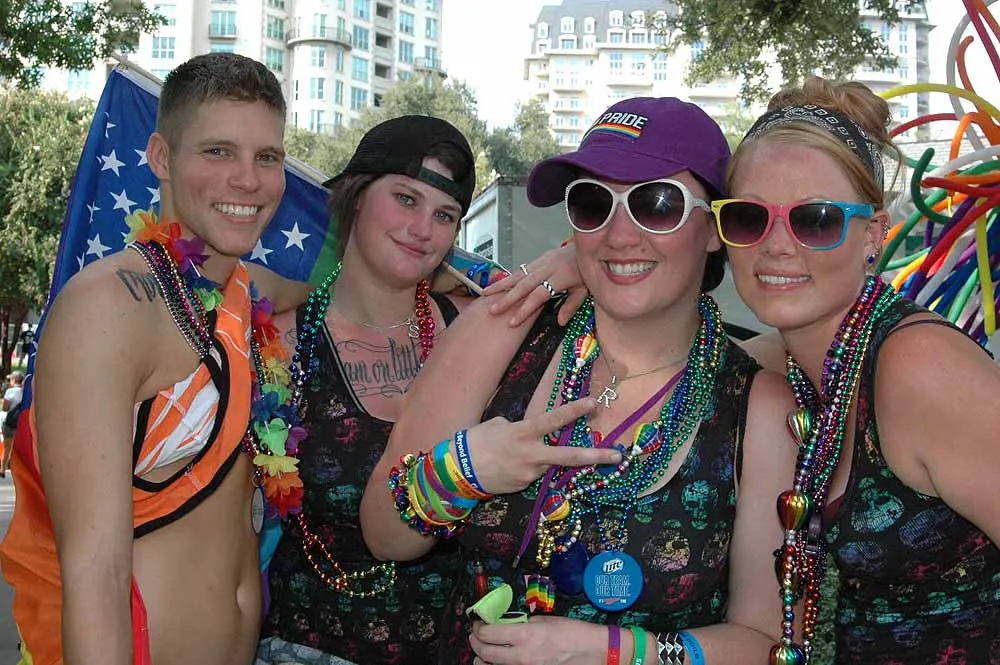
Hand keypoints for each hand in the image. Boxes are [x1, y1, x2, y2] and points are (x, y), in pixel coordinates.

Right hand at [459, 399, 620, 495]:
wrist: (458, 472)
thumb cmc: (474, 442)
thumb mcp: (496, 425)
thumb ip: (518, 426)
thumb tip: (529, 432)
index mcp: (523, 433)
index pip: (553, 420)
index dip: (574, 411)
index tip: (593, 404)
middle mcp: (531, 455)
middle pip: (569, 456)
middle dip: (596, 456)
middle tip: (618, 456)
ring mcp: (529, 474)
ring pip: (547, 463)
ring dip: (541, 458)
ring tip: (512, 455)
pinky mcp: (524, 486)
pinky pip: (532, 473)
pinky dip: (526, 467)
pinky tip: (508, 465)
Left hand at [470, 616, 606, 664]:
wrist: (594, 652)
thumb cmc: (574, 633)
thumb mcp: (544, 620)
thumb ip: (522, 623)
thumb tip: (505, 624)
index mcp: (525, 635)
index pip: (487, 633)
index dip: (478, 627)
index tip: (478, 623)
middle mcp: (521, 656)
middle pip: (484, 652)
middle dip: (475, 642)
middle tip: (476, 635)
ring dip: (483, 658)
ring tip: (484, 651)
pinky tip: (501, 660)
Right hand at [484, 244, 586, 326]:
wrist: (590, 243)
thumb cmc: (588, 269)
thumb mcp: (586, 289)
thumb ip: (572, 305)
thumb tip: (560, 322)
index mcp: (561, 276)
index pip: (539, 295)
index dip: (525, 309)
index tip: (512, 322)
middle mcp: (548, 267)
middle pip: (524, 285)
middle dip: (507, 299)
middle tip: (493, 310)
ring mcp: (543, 261)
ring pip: (518, 274)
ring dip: (501, 284)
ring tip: (485, 294)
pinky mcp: (540, 258)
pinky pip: (521, 269)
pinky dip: (508, 277)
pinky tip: (498, 284)